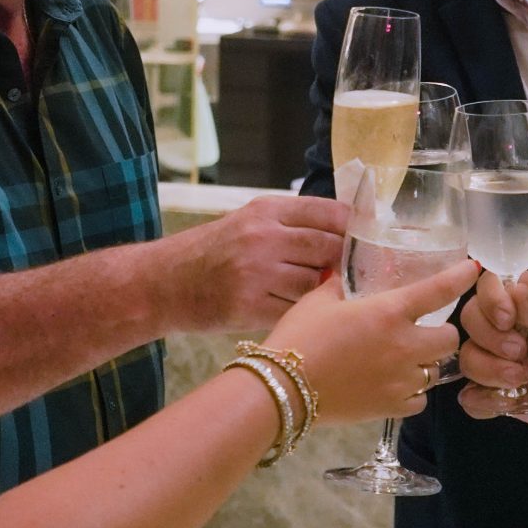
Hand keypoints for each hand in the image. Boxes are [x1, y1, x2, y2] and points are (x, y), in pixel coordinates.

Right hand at [159, 195, 349, 330]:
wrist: (161, 283)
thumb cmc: (209, 253)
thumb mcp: (247, 222)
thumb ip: (291, 226)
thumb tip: (344, 236)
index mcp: (265, 211)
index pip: (329, 213)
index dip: (354, 228)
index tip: (366, 239)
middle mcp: (263, 237)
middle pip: (329, 249)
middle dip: (344, 264)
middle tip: (352, 275)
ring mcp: (256, 273)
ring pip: (316, 284)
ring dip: (322, 293)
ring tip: (318, 297)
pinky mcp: (249, 306)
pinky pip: (295, 311)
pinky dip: (302, 315)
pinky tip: (299, 316)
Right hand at [261, 261, 473, 425]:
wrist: (282, 388)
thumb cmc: (297, 337)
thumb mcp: (318, 300)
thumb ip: (340, 284)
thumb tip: (346, 273)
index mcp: (388, 312)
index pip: (439, 290)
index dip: (461, 277)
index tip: (474, 270)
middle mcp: (403, 346)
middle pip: (450, 340)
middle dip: (442, 334)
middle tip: (423, 331)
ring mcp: (400, 380)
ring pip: (436, 372)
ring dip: (426, 363)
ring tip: (405, 360)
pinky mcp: (391, 407)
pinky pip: (419, 400)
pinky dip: (413, 393)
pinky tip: (394, 386)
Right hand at [456, 271, 527, 430]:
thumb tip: (512, 293)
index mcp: (523, 297)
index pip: (487, 285)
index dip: (490, 301)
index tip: (509, 319)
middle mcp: (504, 325)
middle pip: (469, 319)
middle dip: (490, 338)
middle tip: (520, 351)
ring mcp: (497, 359)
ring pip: (466, 358)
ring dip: (487, 370)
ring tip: (520, 377)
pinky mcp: (497, 392)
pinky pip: (471, 397)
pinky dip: (482, 400)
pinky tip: (508, 398)